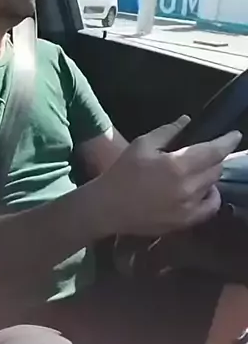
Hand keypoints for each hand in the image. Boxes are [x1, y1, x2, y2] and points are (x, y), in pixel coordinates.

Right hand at [91, 116, 241, 236]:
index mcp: (178, 166)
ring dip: (211, 175)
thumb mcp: (142, 144)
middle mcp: (189, 188)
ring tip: (200, 169)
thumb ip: (168, 131)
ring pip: (213, 186)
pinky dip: (211, 196)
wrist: (109, 207)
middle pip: (216, 169)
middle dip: (215, 157)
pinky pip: (210, 208)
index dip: (227, 141)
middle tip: (207, 151)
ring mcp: (189, 207)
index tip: (235, 135)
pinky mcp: (185, 222)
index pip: (213, 152)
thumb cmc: (123, 172)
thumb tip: (186, 121)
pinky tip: (204, 190)